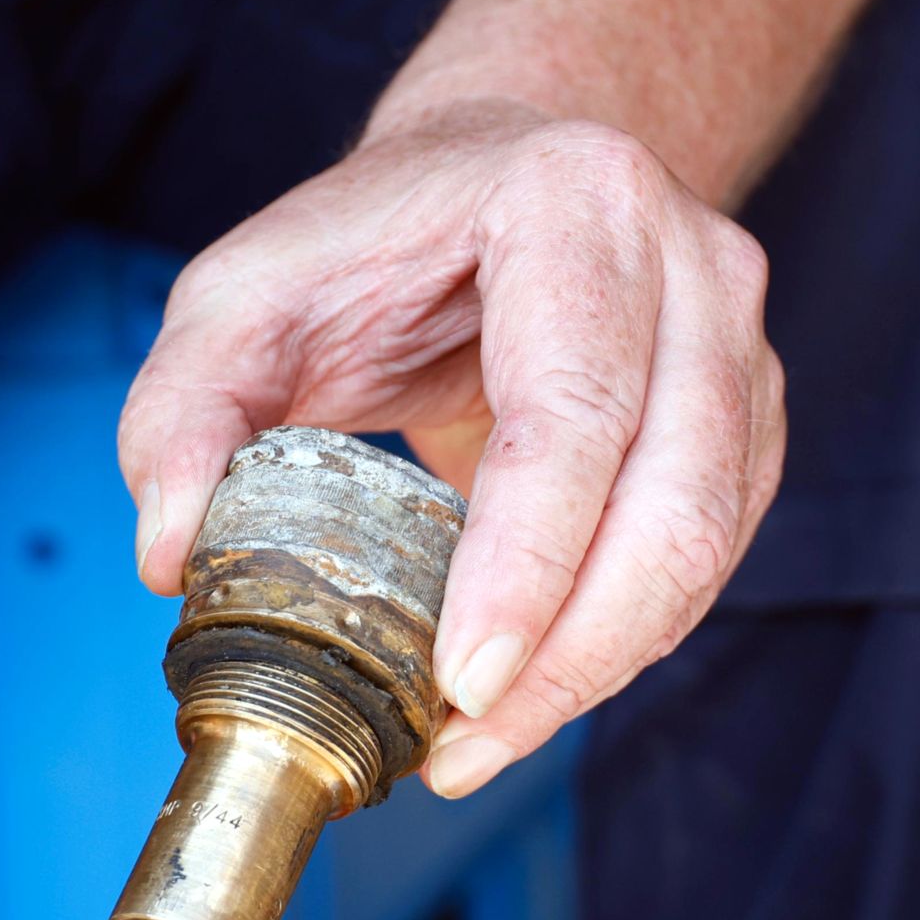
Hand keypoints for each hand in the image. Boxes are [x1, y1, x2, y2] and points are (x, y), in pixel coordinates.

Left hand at [119, 100, 784, 797]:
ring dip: (601, 668)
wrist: (498, 169)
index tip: (461, 681)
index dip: (526, 564)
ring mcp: (739, 340)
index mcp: (573, 203)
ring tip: (483, 741)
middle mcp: (690, 264)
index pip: (573, 414)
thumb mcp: (244, 294)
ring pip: (707, 546)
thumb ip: (183, 407)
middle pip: (673, 502)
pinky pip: (713, 556)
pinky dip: (628, 638)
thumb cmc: (375, 236)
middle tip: (465, 749)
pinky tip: (537, 683)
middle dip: (572, 656)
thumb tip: (168, 550)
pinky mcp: (752, 413)